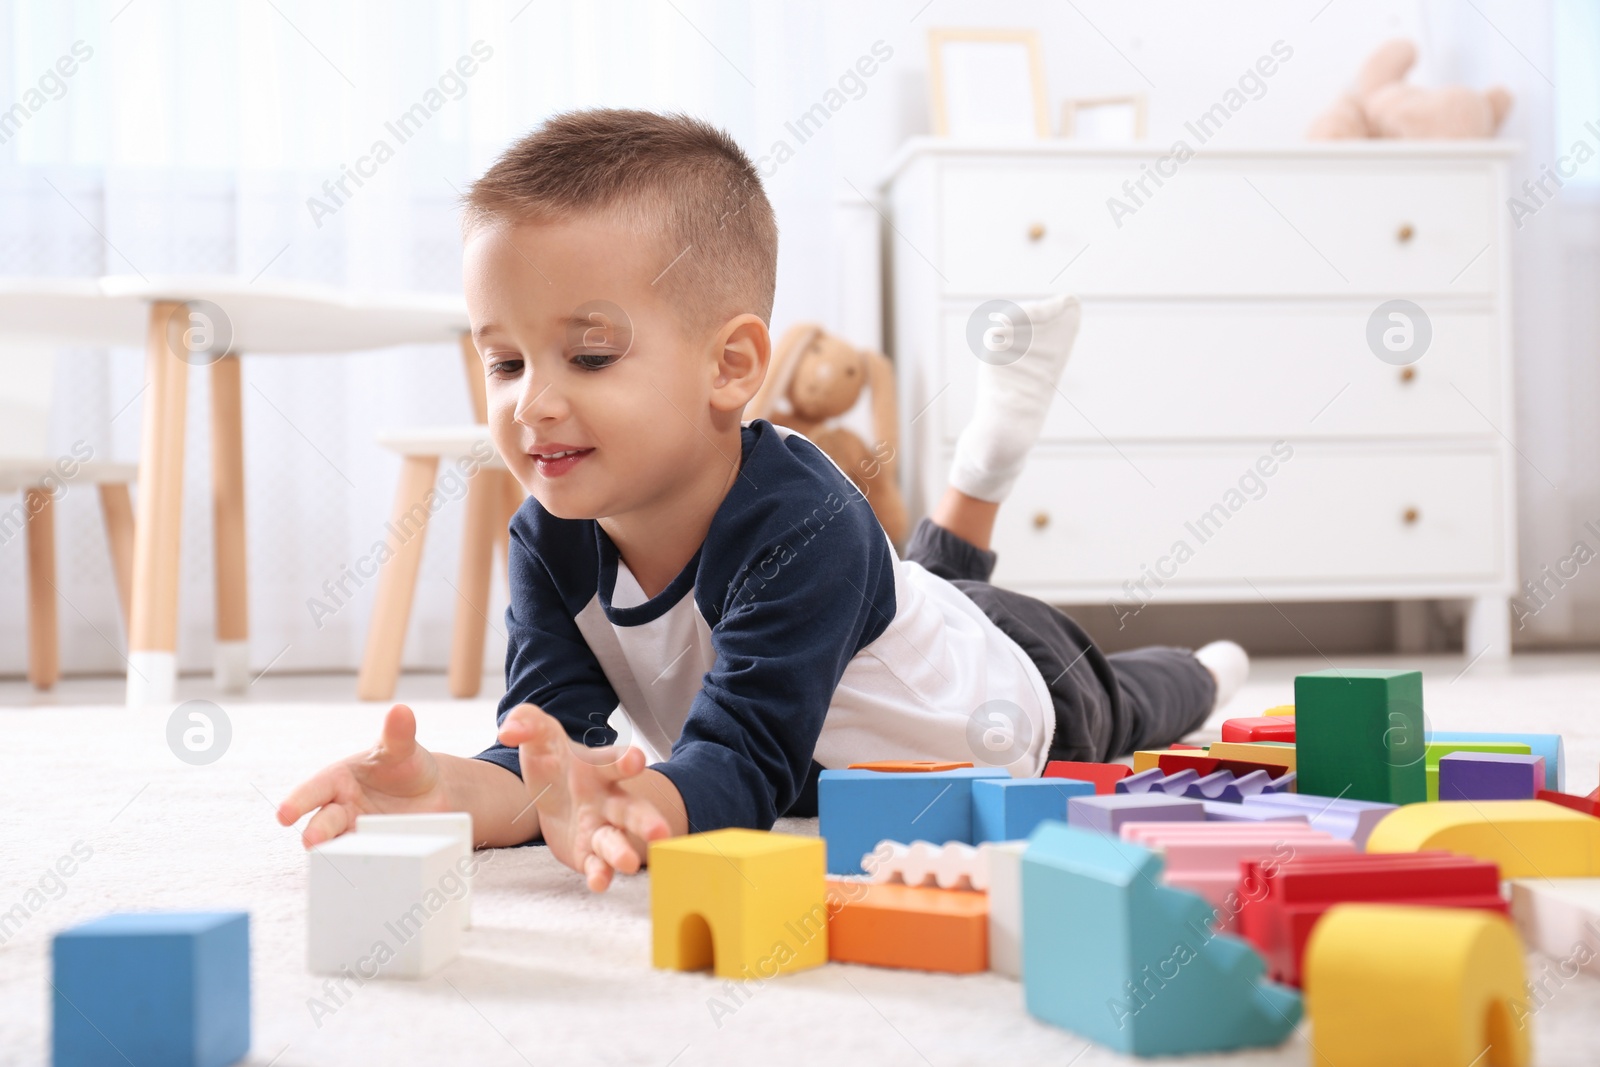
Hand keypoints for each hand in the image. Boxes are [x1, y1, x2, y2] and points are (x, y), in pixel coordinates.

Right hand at [276, 703, 450, 847]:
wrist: (433, 792)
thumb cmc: (406, 765)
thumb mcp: (402, 750)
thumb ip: (398, 734)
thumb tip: (400, 710)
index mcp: (338, 780)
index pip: (313, 790)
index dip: (297, 802)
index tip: (283, 815)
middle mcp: (340, 807)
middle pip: (322, 822)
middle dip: (316, 832)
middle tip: (313, 842)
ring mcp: (355, 831)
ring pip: (339, 845)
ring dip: (339, 852)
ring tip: (342, 859)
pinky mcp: (373, 848)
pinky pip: (364, 858)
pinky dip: (364, 863)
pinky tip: (371, 867)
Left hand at [498, 703, 671, 891]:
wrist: (551, 790)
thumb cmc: (553, 759)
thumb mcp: (539, 736)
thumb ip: (527, 723)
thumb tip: (508, 730)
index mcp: (598, 768)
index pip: (614, 763)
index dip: (626, 761)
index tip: (636, 760)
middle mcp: (607, 799)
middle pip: (631, 810)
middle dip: (646, 820)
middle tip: (659, 832)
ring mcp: (600, 828)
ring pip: (616, 841)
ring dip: (622, 852)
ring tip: (628, 864)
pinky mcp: (587, 853)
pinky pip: (596, 865)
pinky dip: (599, 873)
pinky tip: (599, 883)